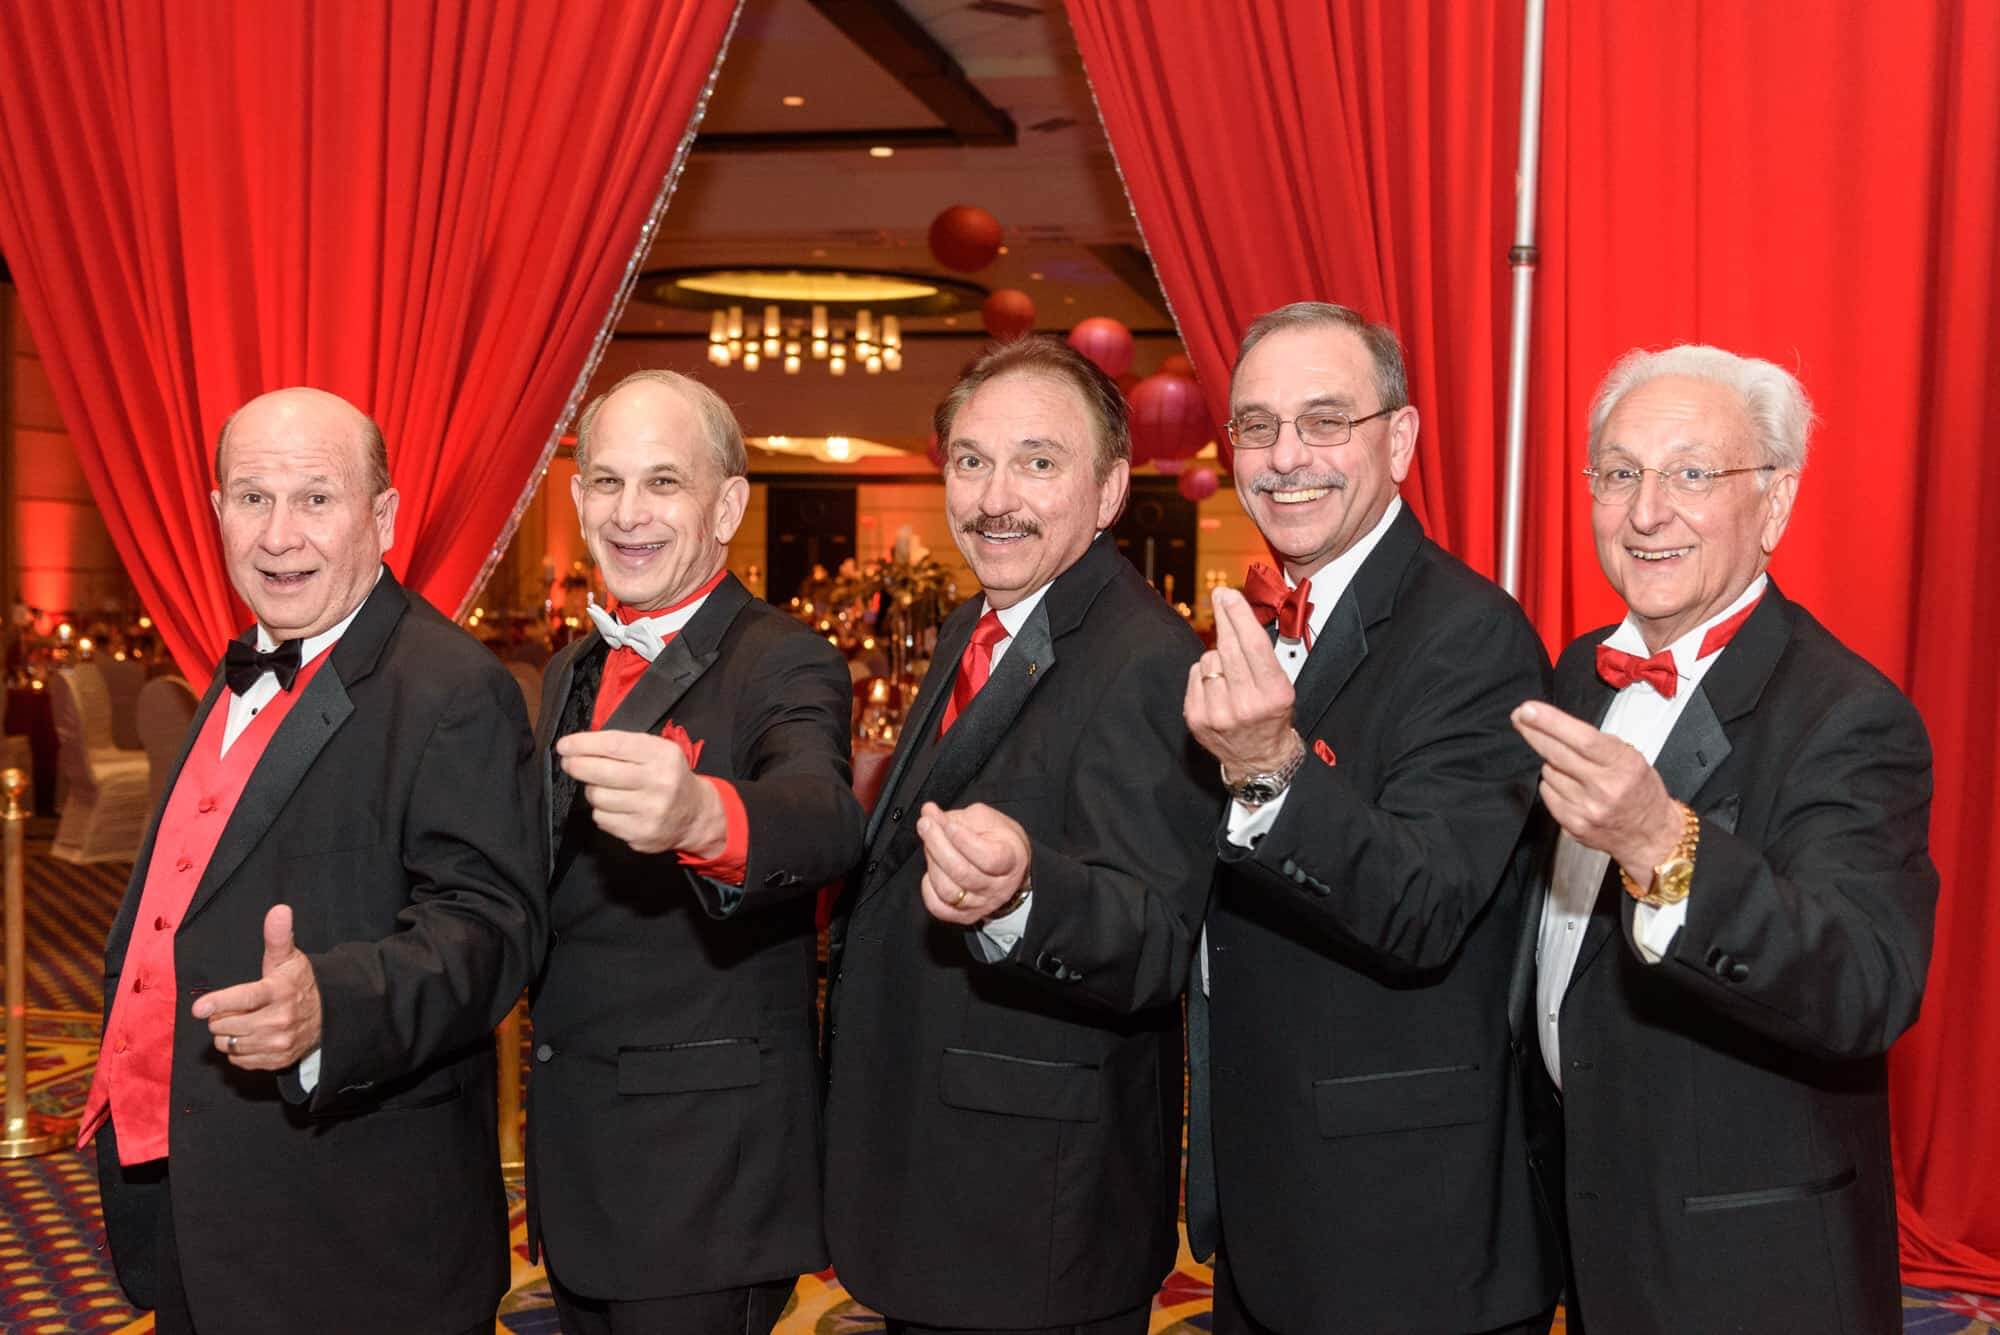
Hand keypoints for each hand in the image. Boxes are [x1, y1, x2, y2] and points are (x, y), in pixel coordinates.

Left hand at [191, 904, 321, 1070]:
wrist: (330, 1016)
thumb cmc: (299, 983)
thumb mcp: (288, 958)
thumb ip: (277, 936)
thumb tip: (279, 909)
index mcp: (279, 992)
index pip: (244, 998)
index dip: (219, 1003)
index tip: (198, 1008)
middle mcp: (279, 1020)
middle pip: (226, 1025)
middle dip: (221, 1016)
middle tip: (235, 1007)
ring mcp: (278, 1043)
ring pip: (228, 1044)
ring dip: (227, 1034)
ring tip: (243, 1021)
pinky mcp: (276, 1061)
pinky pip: (238, 1060)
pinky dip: (238, 1049)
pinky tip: (251, 1036)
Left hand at [556, 729, 725, 856]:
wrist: (696, 815)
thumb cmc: (669, 776)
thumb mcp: (658, 751)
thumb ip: (625, 746)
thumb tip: (580, 747)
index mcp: (662, 756)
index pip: (613, 745)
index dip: (583, 744)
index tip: (564, 746)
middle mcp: (658, 783)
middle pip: (601, 772)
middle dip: (577, 766)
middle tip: (568, 763)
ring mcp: (650, 811)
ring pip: (597, 797)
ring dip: (592, 790)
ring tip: (602, 787)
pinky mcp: (640, 834)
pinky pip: (602, 819)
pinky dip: (601, 811)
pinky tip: (614, 806)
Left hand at [916, 802, 1030, 925]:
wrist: (1009, 869)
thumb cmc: (999, 841)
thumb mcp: (988, 820)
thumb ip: (958, 816)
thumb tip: (929, 812)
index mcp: (1011, 860)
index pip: (988, 858)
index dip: (964, 841)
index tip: (948, 823)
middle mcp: (998, 887)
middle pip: (963, 873)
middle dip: (938, 845)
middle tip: (925, 824)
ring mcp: (981, 904)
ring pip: (948, 891)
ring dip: (932, 863)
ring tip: (928, 843)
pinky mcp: (965, 915)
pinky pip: (939, 908)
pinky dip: (928, 889)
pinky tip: (931, 871)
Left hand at [1185, 587, 1298, 778]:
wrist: (1258, 760)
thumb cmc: (1271, 716)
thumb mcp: (1283, 687)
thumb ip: (1262, 656)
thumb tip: (1237, 614)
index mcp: (1273, 694)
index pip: (1254, 645)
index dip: (1239, 615)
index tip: (1230, 594)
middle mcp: (1245, 705)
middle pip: (1228, 647)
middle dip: (1225, 617)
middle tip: (1222, 596)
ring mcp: (1218, 713)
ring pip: (1209, 659)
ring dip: (1218, 656)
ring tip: (1230, 673)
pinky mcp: (1196, 718)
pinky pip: (1195, 675)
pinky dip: (1204, 673)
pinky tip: (1216, 685)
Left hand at [1511, 701, 1683, 882]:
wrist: (1650, 835)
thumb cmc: (1641, 792)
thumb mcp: (1632, 758)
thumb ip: (1596, 742)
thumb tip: (1554, 724)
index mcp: (1623, 766)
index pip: (1583, 739)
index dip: (1551, 722)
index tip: (1529, 710)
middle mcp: (1604, 788)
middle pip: (1557, 753)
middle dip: (1533, 731)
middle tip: (1521, 716)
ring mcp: (1586, 808)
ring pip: (1548, 771)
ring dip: (1552, 763)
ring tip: (1573, 768)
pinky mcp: (1572, 824)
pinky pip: (1547, 792)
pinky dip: (1552, 784)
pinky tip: (1569, 786)